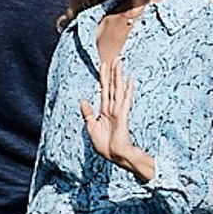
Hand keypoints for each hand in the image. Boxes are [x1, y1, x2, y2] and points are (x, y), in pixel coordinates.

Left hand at [81, 65, 149, 179]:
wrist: (115, 156)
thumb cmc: (105, 144)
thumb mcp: (91, 127)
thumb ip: (87, 113)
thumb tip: (83, 99)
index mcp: (105, 110)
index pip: (104, 90)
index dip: (103, 77)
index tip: (104, 65)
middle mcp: (112, 108)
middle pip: (112, 86)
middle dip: (113, 72)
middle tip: (115, 58)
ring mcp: (118, 111)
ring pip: (118, 90)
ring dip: (119, 76)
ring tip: (120, 64)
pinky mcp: (122, 116)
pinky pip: (124, 100)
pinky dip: (127, 90)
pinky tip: (129, 80)